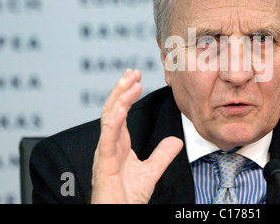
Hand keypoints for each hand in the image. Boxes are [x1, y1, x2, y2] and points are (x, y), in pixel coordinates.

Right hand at [91, 69, 182, 203]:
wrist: (120, 215)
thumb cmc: (127, 197)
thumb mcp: (151, 171)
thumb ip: (162, 154)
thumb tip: (176, 140)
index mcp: (118, 144)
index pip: (121, 112)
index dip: (128, 94)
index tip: (137, 78)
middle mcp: (109, 144)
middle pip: (113, 109)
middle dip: (122, 88)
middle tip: (132, 71)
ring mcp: (104, 152)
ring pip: (108, 118)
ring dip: (119, 98)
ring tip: (130, 82)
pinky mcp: (103, 164)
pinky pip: (107, 140)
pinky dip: (113, 123)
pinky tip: (120, 108)